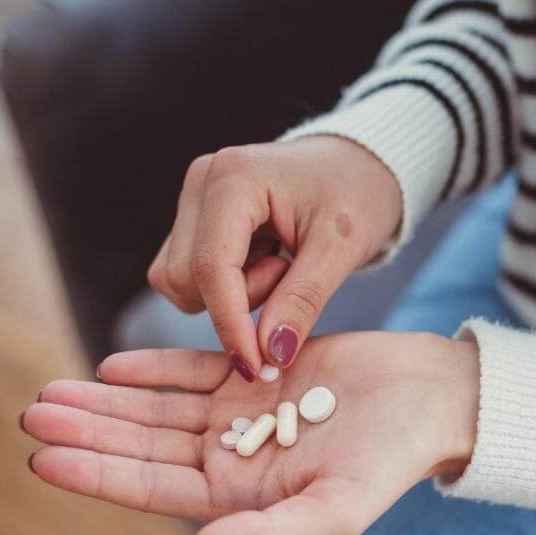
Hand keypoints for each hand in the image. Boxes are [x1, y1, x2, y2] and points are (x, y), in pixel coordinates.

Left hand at [21, 334, 478, 534]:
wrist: (431, 400)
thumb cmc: (392, 462)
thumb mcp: (338, 509)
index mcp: (244, 497)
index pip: (155, 489)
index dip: (98, 476)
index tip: (43, 461)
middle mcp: (234, 456)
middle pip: (144, 445)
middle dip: (88, 433)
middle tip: (32, 415)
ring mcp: (243, 411)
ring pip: (158, 407)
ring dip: (107, 400)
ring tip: (52, 392)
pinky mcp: (257, 370)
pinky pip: (193, 370)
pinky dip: (153, 368)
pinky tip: (112, 365)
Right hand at [147, 136, 401, 379]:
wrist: (356, 167)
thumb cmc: (356, 196)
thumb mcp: (341, 249)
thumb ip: (303, 301)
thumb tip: (270, 355)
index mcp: (235, 177)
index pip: (210, 266)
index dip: (230, 324)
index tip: (255, 367)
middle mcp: (201, 181)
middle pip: (186, 278)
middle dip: (238, 301)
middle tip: (291, 277)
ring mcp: (192, 198)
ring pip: (179, 281)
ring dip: (232, 295)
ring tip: (281, 267)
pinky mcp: (193, 219)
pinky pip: (187, 276)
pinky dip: (225, 287)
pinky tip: (264, 263)